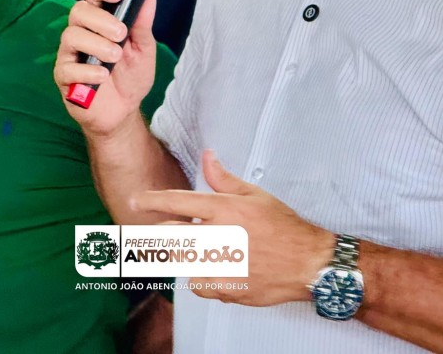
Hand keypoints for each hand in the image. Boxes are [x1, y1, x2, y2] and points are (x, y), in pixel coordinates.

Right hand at [54, 0, 158, 136]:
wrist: (123, 112)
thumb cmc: (130, 77)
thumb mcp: (143, 50)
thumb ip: (143, 25)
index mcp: (99, 22)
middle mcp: (81, 33)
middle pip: (78, 11)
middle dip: (101, 20)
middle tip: (121, 34)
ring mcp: (69, 55)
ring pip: (70, 36)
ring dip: (96, 44)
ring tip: (115, 56)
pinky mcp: (64, 77)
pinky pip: (67, 68)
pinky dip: (88, 71)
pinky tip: (104, 76)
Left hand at [131, 150, 334, 306]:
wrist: (307, 262)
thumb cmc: (284, 227)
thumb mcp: (255, 195)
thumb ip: (224, 179)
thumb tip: (207, 156)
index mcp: (224, 209)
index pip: (177, 202)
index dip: (151, 201)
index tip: (135, 201)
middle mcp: (218, 235)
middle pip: (170, 235)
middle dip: (156, 234)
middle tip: (150, 234)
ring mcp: (221, 264)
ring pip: (181, 261)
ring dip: (183, 256)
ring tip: (200, 251)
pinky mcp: (226, 287)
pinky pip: (196, 285)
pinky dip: (200, 279)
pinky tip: (215, 271)